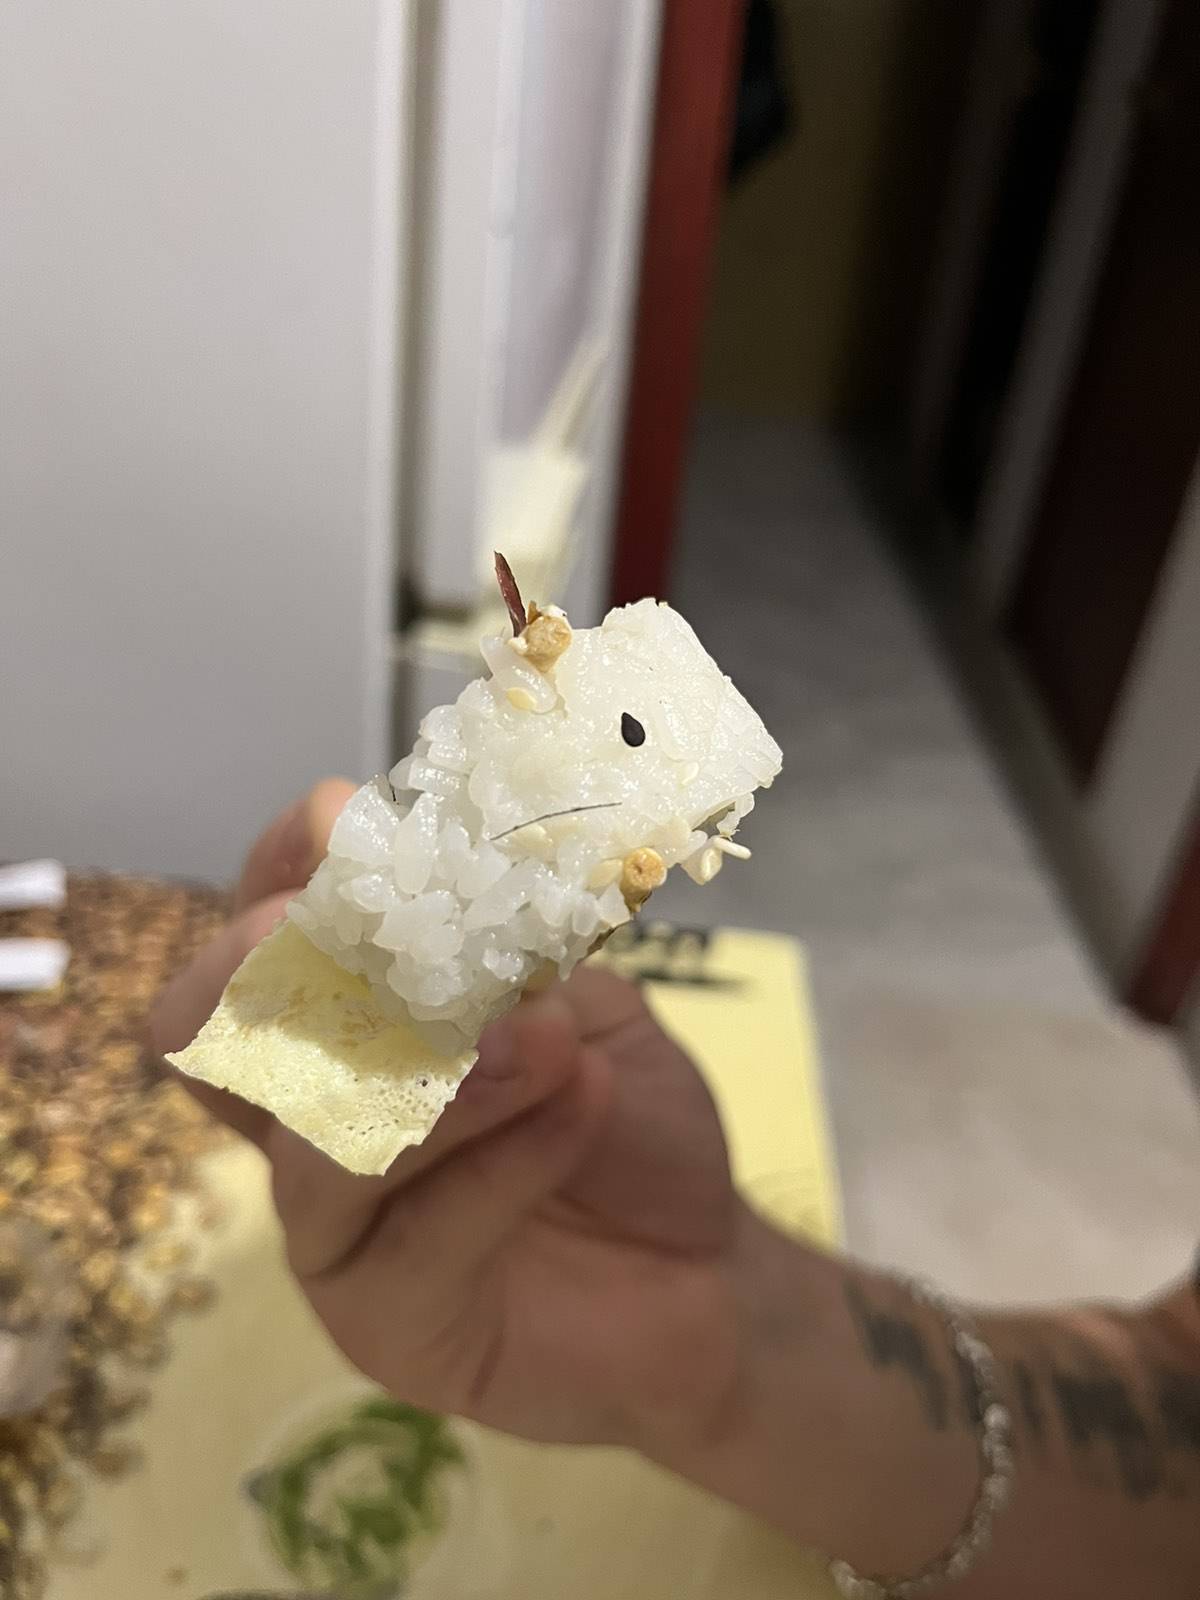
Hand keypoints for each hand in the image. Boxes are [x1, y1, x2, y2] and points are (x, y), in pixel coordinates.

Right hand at [151, 783, 767, 1457]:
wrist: (710, 1269)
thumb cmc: (625, 1119)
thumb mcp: (576, 1002)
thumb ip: (505, 951)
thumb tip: (438, 871)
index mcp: (338, 1034)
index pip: (253, 942)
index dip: (275, 870)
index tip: (338, 820)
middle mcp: (307, 1128)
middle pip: (202, 1042)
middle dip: (270, 968)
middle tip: (372, 937)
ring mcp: (336, 1234)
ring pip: (310, 1146)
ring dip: (434, 1071)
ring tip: (545, 1037)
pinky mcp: (388, 1325)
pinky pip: (416, 1238)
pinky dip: (507, 1154)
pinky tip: (583, 1104)